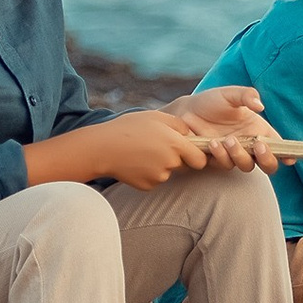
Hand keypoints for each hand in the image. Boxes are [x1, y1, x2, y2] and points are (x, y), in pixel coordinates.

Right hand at [95, 109, 213, 188]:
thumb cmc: (129, 128)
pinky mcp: (147, 186)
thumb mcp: (156, 117)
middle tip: (158, 146)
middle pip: (184, 166)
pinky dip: (149, 173)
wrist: (102, 148)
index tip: (190, 150)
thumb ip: (179, 125)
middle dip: (177, 158)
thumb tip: (191, 135)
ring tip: (142, 151)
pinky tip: (136, 161)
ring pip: (168, 172)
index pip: (201, 160)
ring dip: (161, 165)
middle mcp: (170, 164)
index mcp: (176, 145)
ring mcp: (159, 177)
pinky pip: (155, 180)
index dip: (198, 155)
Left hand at [170, 85, 280, 173]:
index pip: (279, 146)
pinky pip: (225, 165)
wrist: (185, 111)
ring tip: (227, 139)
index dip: (288, 154)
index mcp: (259, 130)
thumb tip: (259, 105)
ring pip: (247, 166)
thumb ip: (246, 95)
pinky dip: (221, 156)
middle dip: (267, 159)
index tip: (291, 158)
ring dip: (239, 154)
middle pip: (268, 164)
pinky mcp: (218, 161)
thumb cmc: (212, 101)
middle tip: (259, 146)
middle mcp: (250, 145)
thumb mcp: (230, 94)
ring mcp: (234, 155)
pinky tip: (213, 143)